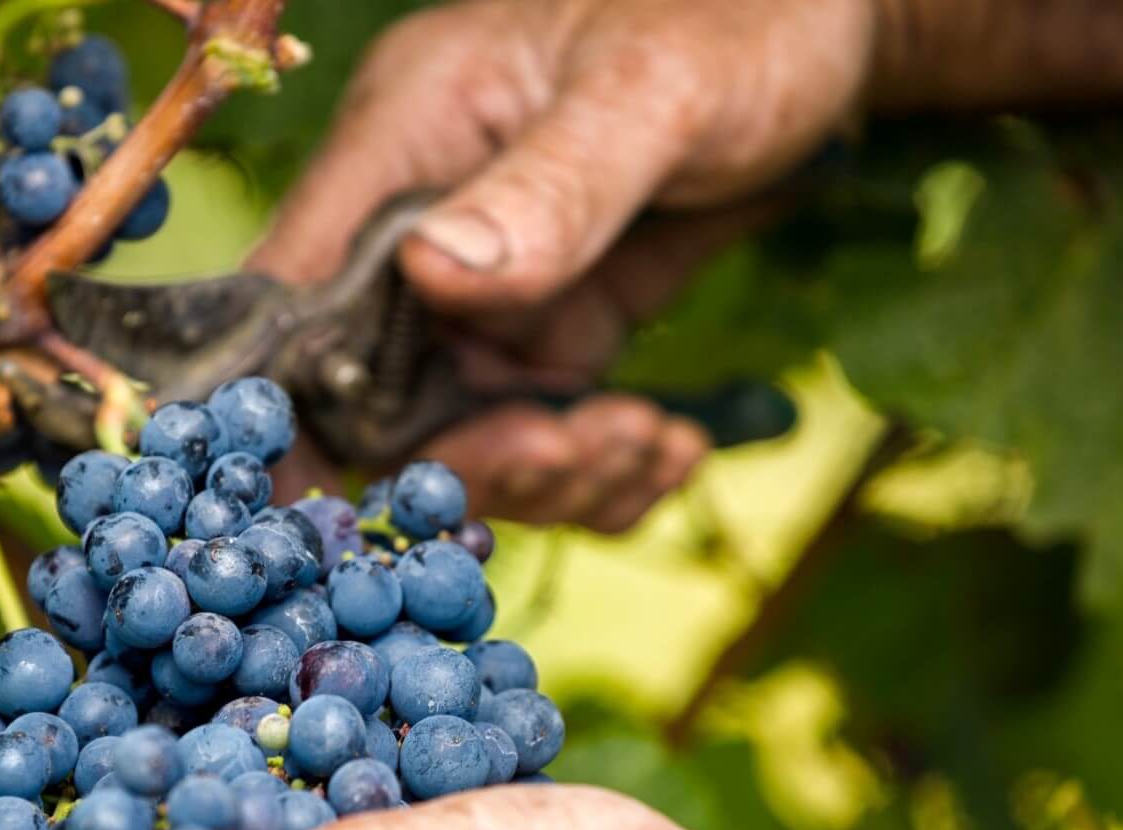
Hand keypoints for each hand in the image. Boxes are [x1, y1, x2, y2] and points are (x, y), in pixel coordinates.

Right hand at [256, 0, 878, 529]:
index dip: (305, 404)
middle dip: (473, 454)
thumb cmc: (739, 16)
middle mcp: (422, 223)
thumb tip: (432, 272)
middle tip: (577, 456)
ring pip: (467, 433)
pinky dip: (602, 468)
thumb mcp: (649, 92)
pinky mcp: (553, 324)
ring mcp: (487, 286)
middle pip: (379, 394)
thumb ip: (548, 187)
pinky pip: (544, 429)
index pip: (296, 289)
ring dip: (554, 473)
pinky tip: (671, 447)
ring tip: (652, 445)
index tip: (372, 490)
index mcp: (404, 138)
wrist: (826, 27)